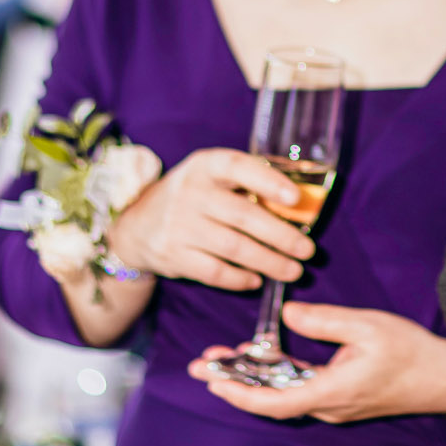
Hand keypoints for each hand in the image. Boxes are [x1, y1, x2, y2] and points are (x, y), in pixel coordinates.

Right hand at [106, 148, 314, 291]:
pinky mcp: (174, 255)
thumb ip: (246, 183)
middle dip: (282, 235)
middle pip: (243, 215)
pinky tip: (257, 280)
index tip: (295, 199)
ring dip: (269, 262)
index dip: (268, 181)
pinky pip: (215, 271)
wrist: (136, 225)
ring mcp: (180, 226)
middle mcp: (190, 193)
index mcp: (205, 166)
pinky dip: (240, 279)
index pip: (238, 167)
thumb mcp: (210, 177)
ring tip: (294, 271)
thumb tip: (300, 204)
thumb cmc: (192, 196)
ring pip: (233, 248)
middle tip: (308, 250)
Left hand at [188, 302, 445, 423]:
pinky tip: (262, 358)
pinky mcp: (341, 397)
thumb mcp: (368, 326)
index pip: (276, 403)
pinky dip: (276, 376)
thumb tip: (289, 317)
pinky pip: (299, 390)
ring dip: (252, 378)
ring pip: (282, 396)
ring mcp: (335, 405)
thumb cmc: (411, 351)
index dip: (241, 393)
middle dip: (234, 383)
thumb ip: (325, 321)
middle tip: (201, 365)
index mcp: (333, 391)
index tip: (214, 381)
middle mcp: (328, 405)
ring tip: (222, 358)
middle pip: (271, 401)